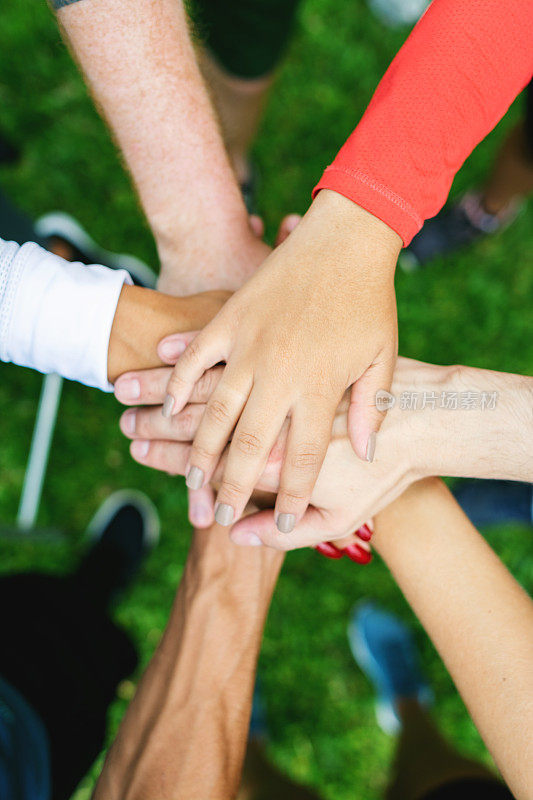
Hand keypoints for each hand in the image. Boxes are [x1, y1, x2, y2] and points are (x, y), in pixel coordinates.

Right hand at [161, 190, 400, 533]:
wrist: (346, 238)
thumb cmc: (370, 301)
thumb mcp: (385, 358)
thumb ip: (372, 409)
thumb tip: (364, 454)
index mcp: (321, 387)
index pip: (302, 458)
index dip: (290, 496)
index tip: (281, 525)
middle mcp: (281, 373)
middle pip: (251, 446)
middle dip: (233, 488)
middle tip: (219, 516)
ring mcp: (250, 346)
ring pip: (215, 411)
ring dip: (199, 451)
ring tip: (191, 480)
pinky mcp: (230, 319)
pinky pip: (195, 359)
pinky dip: (178, 385)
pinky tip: (170, 410)